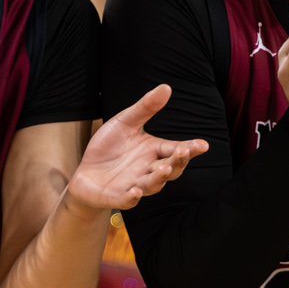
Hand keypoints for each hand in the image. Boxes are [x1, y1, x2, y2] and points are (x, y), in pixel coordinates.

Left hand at [66, 84, 206, 210]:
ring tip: (163, 169)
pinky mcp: (117, 197)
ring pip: (152, 185)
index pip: (176, 150)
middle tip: (183, 152)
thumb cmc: (109, 147)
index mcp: (154, 152)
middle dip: (178, 162)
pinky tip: (136, 192)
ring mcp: (135, 185)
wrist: (85, 172)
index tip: (203, 144)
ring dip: (159, 178)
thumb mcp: (125, 122)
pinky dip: (132, 198)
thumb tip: (166, 87)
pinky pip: (127, 200)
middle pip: (170, 169)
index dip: (190, 149)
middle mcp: (149, 170)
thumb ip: (145, 108)